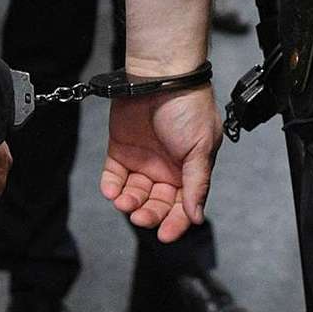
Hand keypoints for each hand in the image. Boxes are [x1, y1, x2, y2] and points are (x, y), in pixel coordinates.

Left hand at [100, 85, 221, 242]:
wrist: (160, 77)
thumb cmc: (187, 107)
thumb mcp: (201, 148)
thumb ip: (197, 183)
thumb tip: (197, 216)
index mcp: (189, 170)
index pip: (183, 205)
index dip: (175, 222)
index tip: (165, 234)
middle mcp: (166, 169)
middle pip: (157, 203)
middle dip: (149, 214)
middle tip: (141, 217)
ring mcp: (143, 160)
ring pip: (134, 193)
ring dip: (129, 203)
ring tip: (125, 203)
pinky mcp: (120, 150)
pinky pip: (114, 176)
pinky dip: (111, 187)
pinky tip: (112, 192)